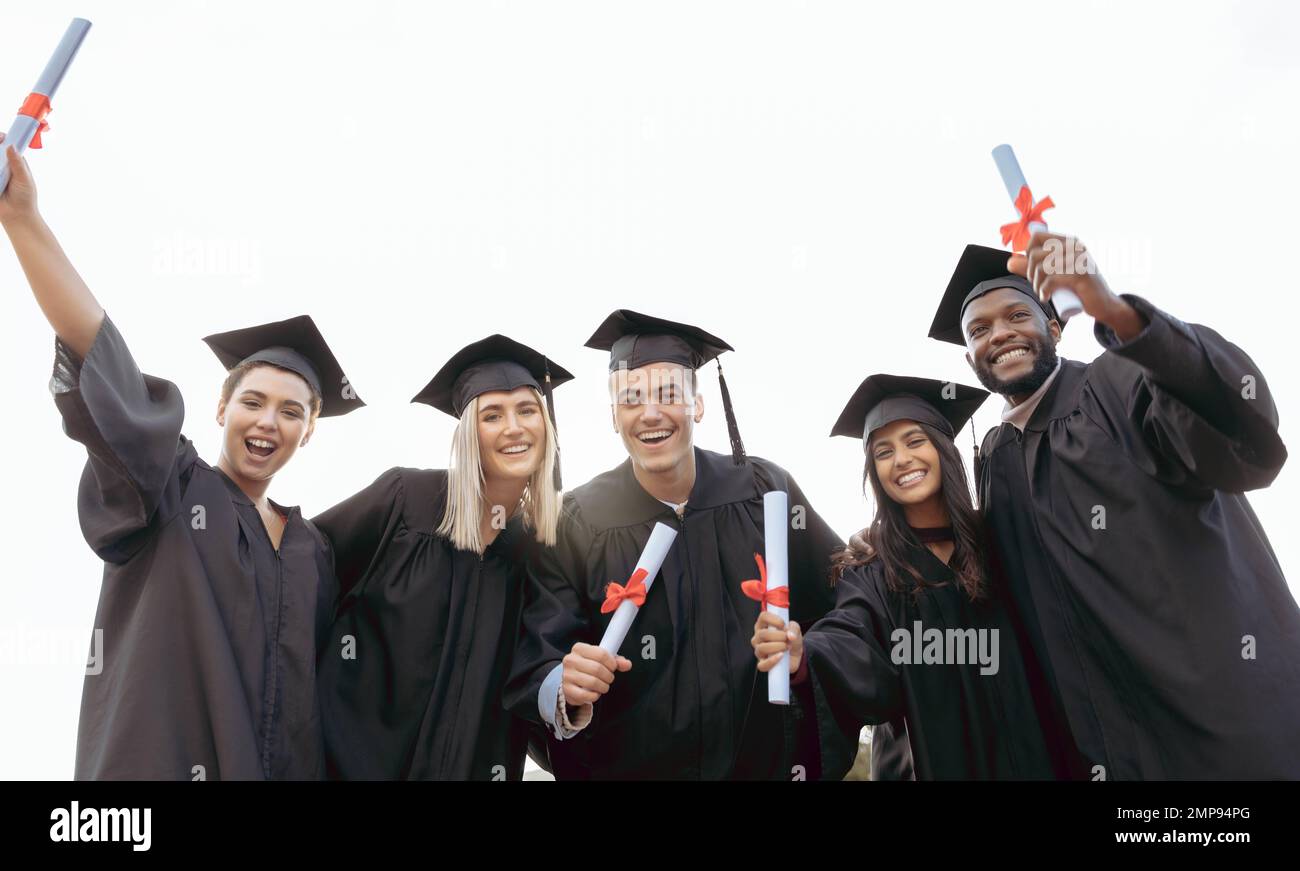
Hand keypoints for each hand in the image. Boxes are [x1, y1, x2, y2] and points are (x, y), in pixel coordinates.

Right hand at [0, 136, 39, 225]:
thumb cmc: (25, 198)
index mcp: (13, 162)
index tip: (1, 137)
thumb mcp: (24, 179)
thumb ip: (17, 163)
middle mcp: (1, 165)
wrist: (16, 216)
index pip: (6, 144)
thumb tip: (11, 146)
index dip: (2, 138)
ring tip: (1, 175)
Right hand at [562, 642, 630, 706]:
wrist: (571, 680)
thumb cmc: (587, 668)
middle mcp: (571, 660)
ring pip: (593, 682)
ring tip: (603, 686)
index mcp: (579, 648)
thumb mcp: (600, 659)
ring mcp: (567, 675)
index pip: (601, 653)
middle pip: (598, 669)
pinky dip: (595, 696)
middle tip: (609, 678)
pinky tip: (595, 692)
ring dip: (603, 686)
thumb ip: (615, 660)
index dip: (611, 662)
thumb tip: (627, 664)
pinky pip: (586, 695)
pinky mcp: (567, 689)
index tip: (613, 667)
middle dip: (608, 676)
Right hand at [752, 612, 802, 674]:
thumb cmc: (791, 638)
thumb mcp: (795, 630)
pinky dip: (772, 661)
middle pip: (762, 634)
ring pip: (762, 648)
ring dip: (778, 647)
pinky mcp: (762, 663)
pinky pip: (762, 664)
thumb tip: (790, 636)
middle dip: (779, 636)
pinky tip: (781, 656)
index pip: (763, 617)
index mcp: (764, 624)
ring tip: (787, 647)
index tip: (783, 625)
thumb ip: (794, 629)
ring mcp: (758, 650)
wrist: (795, 654)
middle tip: (788, 638)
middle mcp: (758, 636)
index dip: (773, 620)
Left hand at [1007, 231, 1143, 339]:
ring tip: (1042, 292)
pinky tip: (1046, 297)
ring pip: (1042, 267)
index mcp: (1068, 241)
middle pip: (1035, 255)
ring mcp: (1079, 259)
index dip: (1028, 253)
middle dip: (1030, 273)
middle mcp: (1074, 246)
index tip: (1033, 269)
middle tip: (1038, 285)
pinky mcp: (1081, 274)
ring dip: (1036, 284)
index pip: (1036, 237)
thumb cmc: (1077, 288)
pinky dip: (1043, 291)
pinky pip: (1051, 279)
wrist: (1104, 304)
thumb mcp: (1053, 274)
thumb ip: (1032, 268)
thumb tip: (1009, 261)